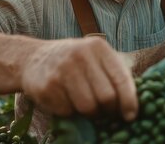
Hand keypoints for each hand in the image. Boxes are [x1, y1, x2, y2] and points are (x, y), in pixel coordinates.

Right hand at [20, 37, 137, 120]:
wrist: (33, 58)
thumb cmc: (74, 62)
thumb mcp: (95, 58)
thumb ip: (113, 75)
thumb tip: (132, 107)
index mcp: (98, 47)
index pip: (121, 78)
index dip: (129, 101)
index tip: (130, 116)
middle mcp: (81, 55)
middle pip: (106, 97)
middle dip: (108, 110)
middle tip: (105, 112)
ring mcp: (63, 69)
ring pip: (88, 107)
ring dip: (89, 114)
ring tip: (85, 107)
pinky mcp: (47, 86)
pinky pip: (68, 112)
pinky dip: (70, 112)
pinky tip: (65, 101)